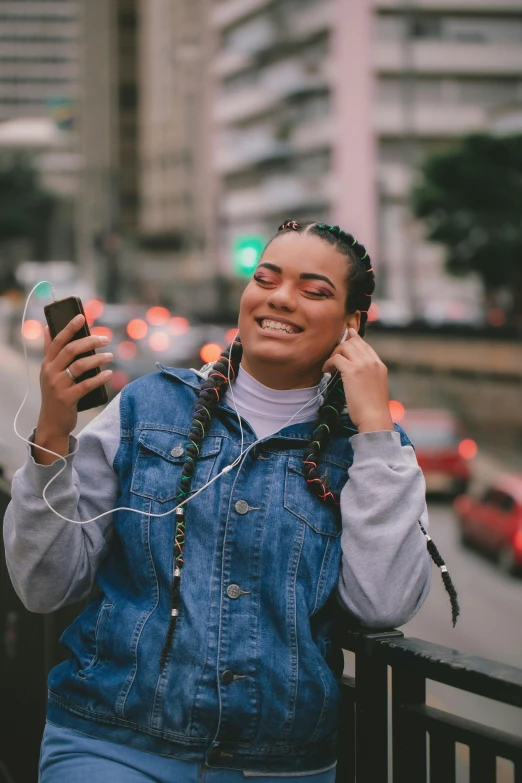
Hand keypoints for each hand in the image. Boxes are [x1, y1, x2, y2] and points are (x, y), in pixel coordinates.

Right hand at [34, 314, 112, 462]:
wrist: (52, 423)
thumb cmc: (56, 394)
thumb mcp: (50, 372)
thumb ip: (51, 352)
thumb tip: (47, 327)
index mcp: (46, 363)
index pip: (57, 341)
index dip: (69, 327)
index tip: (81, 317)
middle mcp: (50, 372)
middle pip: (71, 350)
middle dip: (90, 341)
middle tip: (105, 338)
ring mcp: (57, 386)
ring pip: (80, 366)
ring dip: (98, 359)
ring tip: (110, 356)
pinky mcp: (67, 398)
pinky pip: (86, 385)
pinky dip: (99, 378)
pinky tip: (109, 373)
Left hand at [322, 328, 392, 432]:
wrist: (374, 418)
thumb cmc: (372, 407)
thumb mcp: (375, 385)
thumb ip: (368, 373)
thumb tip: (353, 369)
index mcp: (379, 365)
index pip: (364, 345)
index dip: (353, 339)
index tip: (346, 336)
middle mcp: (372, 362)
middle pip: (353, 342)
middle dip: (340, 348)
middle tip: (333, 358)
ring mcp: (363, 365)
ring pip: (344, 347)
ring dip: (334, 354)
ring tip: (330, 366)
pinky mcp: (352, 371)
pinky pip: (336, 358)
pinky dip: (329, 363)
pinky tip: (326, 371)